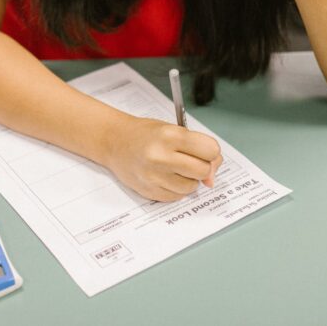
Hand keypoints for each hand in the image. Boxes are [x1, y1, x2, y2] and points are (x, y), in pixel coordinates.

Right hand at [102, 115, 222, 201]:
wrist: (115, 142)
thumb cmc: (146, 134)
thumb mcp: (173, 129)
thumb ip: (197, 148)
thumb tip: (211, 177)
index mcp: (170, 136)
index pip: (210, 150)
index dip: (211, 152)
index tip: (205, 152)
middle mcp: (161, 157)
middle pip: (203, 171)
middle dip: (202, 168)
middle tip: (190, 161)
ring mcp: (154, 176)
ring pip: (191, 187)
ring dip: (188, 180)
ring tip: (175, 168)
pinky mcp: (150, 191)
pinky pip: (177, 197)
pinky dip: (176, 189)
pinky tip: (165, 176)